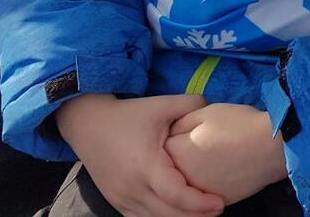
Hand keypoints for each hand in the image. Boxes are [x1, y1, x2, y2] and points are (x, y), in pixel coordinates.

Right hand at [55, 93, 224, 216]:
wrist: (89, 124)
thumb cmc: (129, 115)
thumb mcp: (162, 104)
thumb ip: (192, 105)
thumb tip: (214, 110)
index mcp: (145, 165)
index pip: (175, 195)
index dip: (199, 203)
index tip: (220, 202)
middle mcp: (132, 188)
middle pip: (167, 215)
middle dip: (195, 216)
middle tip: (218, 209)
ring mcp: (122, 198)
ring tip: (202, 213)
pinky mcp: (117, 202)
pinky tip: (179, 213)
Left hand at [166, 103, 286, 204]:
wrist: (271, 146)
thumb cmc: (239, 124)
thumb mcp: (206, 112)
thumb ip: (182, 122)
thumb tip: (173, 131)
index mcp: (178, 153)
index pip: (163, 145)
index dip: (176, 134)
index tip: (189, 129)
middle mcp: (183, 178)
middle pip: (172, 168)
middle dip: (181, 156)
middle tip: (202, 143)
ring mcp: (200, 193)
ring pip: (188, 183)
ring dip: (193, 172)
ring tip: (212, 157)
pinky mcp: (218, 200)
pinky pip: (204, 194)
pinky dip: (208, 184)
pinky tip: (222, 170)